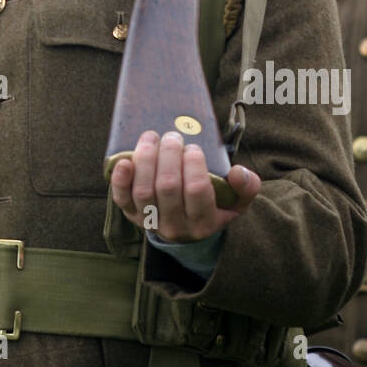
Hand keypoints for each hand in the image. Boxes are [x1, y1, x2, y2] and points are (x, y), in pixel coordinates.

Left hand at [110, 129, 259, 241]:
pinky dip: (119, 179)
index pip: (197, 190)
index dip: (193, 164)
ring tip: (151, 137)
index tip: (193, 148)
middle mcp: (176, 226)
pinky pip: (121, 199)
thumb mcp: (237, 201)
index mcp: (204, 221)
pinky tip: (123, 160)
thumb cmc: (214, 206)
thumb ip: (246, 187)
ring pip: (143, 190)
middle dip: (169, 155)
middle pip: (168, 187)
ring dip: (145, 159)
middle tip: (172, 137)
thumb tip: (238, 172)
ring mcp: (151, 221)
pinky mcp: (131, 215)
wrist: (188, 229)